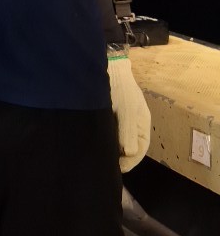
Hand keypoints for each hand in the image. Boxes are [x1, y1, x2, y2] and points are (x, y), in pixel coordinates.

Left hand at [107, 49, 151, 172]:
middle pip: (128, 147)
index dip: (130, 162)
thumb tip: (129, 154)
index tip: (118, 170)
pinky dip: (103, 140)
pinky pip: (107, 132)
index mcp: (141, 123)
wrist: (103, 65)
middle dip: (119, 158)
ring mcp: (118, 119)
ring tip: (99, 158)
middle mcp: (131, 123)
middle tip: (106, 167)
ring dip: (110, 150)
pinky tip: (94, 144)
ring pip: (117, 140)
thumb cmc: (118, 86)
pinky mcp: (105, 115)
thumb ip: (127, 131)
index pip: (140, 149)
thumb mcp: (125, 109)